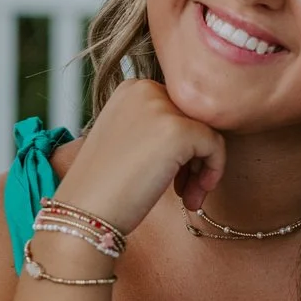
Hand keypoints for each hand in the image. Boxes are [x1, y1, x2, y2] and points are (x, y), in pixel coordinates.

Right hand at [53, 79, 224, 233]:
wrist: (84, 212)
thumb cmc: (104, 186)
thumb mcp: (128, 140)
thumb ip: (157, 126)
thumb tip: (203, 132)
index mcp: (132, 88)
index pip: (178, 109)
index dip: (182, 146)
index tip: (174, 177)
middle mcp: (146, 88)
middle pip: (195, 119)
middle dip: (195, 158)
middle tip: (184, 191)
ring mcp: (162, 107)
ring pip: (208, 132)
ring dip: (204, 169)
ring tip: (188, 199)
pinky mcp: (178, 130)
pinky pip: (215, 146)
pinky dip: (213, 173)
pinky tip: (191, 198)